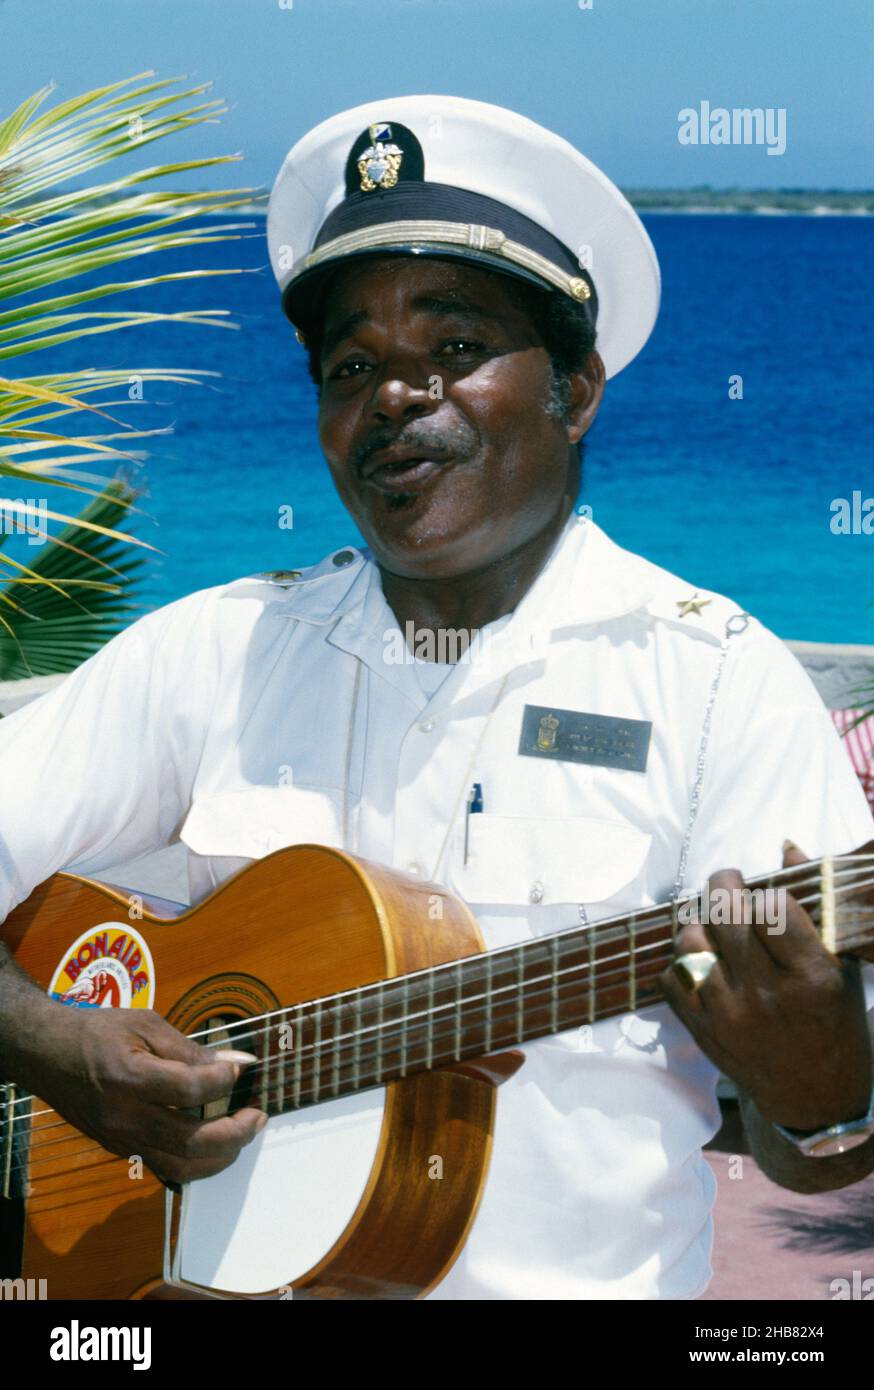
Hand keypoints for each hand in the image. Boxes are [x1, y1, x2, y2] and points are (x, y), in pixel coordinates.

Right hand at [23, 1004, 267, 1184]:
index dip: (224, 1080)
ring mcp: (121, 1140)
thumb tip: (232, 1064)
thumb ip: (188, 1048)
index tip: (241, 1068)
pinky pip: (165, 1166)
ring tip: (244, 1133)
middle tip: (258, 1116)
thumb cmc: (98, 1033)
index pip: (189, 1089)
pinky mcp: (120, 1150)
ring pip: (180, 1166)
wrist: (48, 1056)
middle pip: (190, 1141)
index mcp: (129, 1077)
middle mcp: (124, 1117)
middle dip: (235, 1133)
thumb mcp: (145, 1024)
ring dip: (221, 1156)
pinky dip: (196, 1161)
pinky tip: (216, 1144)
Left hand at [661, 841, 872, 1131]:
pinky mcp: (702, 1031)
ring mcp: (728, 1015)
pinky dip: (681, 960)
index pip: (772, 907)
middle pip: (725, 915)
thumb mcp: (842, 966)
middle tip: (728, 883)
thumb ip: (815, 904)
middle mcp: (766, 996)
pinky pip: (672, 977)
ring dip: (698, 921)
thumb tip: (786, 845)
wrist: (815, 1096)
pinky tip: (701, 957)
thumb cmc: (835, 1024)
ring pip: (690, 941)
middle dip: (723, 886)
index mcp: (811, 977)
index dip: (766, 892)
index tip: (766, 893)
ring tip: (712, 920)